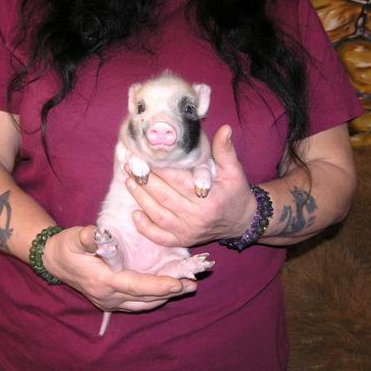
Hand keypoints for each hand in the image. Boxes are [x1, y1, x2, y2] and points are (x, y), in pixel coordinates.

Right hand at [43, 226, 195, 311]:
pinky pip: (137, 303)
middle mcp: (108, 296)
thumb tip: (100, 235)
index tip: (178, 282)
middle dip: (169, 292)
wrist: (55, 261)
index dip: (158, 285)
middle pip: (144, 298)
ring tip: (186, 287)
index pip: (135, 285)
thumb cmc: (68, 246)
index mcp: (102, 280)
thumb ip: (89, 238)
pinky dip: (153, 298)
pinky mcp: (111, 301)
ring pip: (143, 304)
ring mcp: (109, 301)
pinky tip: (166, 291)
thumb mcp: (76, 237)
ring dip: (164, 297)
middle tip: (192, 284)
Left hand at [126, 125, 255, 247]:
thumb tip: (224, 129)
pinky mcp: (183, 240)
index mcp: (209, 197)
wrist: (241, 221)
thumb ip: (225, 150)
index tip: (146, 155)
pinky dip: (145, 228)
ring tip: (129, 181)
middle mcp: (197, 217)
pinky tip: (135, 214)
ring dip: (141, 198)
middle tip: (130, 165)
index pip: (179, 180)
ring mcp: (188, 231)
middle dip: (145, 180)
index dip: (160, 168)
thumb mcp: (234, 170)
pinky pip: (160, 237)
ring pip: (158, 215)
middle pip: (164, 196)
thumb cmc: (235, 193)